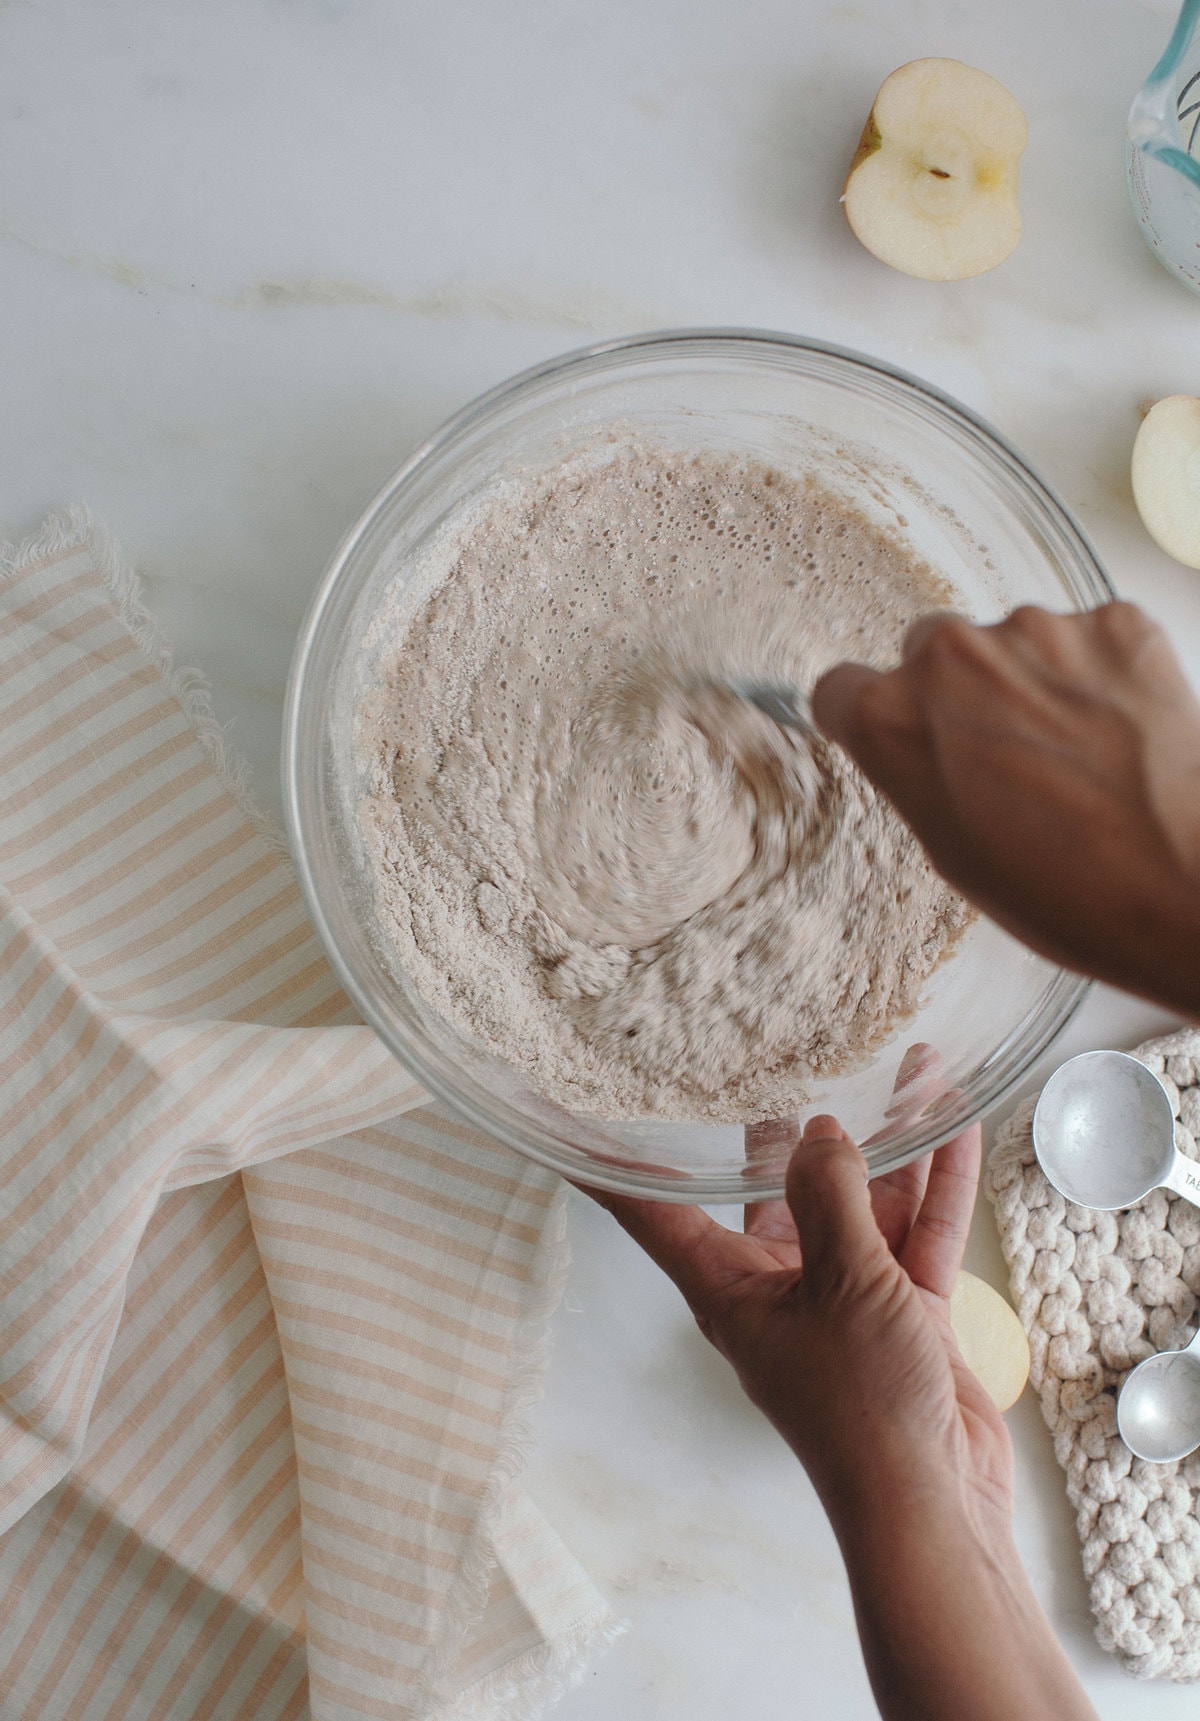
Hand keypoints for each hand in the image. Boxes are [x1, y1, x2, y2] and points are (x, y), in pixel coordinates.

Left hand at [593, 1108, 1005, 1537]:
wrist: (936, 1506)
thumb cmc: (863, 1411)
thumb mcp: (842, 1282)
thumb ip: (830, 1198)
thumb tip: (820, 1134)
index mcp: (728, 1288)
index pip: (655, 1212)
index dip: (614, 1165)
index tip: (573, 1116)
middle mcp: (779, 1288)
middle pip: (777, 1190)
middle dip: (795, 1130)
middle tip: (794, 1055)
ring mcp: (845, 1300)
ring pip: (864, 1203)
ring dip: (891, 1143)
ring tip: (911, 1067)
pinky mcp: (903, 1314)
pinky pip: (919, 1234)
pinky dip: (938, 1185)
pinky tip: (956, 1125)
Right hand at [813, 601, 1199, 1013]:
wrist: (1187, 891)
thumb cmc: (1069, 895)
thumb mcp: (951, 851)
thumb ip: (916, 771)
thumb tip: (920, 742)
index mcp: (891, 718)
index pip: (841, 689)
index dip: (870, 717)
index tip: (897, 733)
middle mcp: (952, 655)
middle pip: (928, 648)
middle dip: (955, 691)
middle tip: (1001, 753)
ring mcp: (1038, 630)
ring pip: (1012, 640)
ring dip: (1031, 680)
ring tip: (1075, 753)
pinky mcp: (1115, 622)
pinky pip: (1088, 636)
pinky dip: (1100, 672)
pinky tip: (1119, 732)